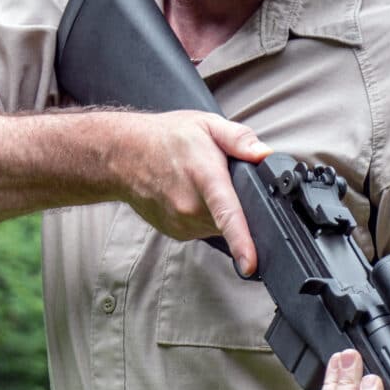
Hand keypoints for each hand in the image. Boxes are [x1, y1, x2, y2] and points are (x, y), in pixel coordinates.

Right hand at [114, 110, 271, 274]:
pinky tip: (190, 195)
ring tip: (199, 183)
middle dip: (237, 202)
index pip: (227, 214)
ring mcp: (181, 223)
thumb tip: (265, 155)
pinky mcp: (177, 233)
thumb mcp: (207, 125)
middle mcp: (190, 206)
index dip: (242, 242)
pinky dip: (205, 216)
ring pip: (219, 225)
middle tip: (217, 176)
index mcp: (205, 178)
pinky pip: (205, 229)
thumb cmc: (165, 138)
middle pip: (233, 219)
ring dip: (219, 210)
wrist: (124, 155)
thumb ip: (240, 139)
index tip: (250, 264)